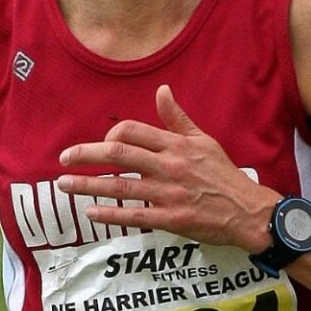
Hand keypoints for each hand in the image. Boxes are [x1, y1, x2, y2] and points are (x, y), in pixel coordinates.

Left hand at [56, 85, 279, 253]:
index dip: (110, 134)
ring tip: (64, 184)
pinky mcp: (170, 219)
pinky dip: (109, 214)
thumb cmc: (223, 174)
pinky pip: (133, 215)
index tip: (100, 142)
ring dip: (87, 185)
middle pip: (118, 154)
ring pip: (119, 186)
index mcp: (175, 144)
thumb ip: (177, 118)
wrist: (246, 210)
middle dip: (86, 155)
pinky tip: (90, 212)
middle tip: (63, 159)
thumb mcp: (203, 140)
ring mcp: (168, 193)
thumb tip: (162, 90)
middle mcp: (168, 166)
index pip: (133, 130)